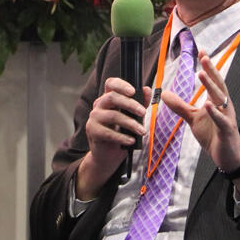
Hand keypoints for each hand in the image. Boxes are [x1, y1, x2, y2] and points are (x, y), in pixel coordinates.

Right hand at [77, 78, 149, 199]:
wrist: (109, 155)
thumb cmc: (123, 133)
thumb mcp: (134, 117)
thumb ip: (141, 103)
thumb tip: (147, 90)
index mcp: (109, 98)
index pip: (111, 84)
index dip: (121, 85)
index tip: (133, 91)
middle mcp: (99, 105)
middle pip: (112, 97)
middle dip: (130, 104)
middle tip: (143, 113)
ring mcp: (94, 118)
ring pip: (113, 115)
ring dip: (130, 123)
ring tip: (142, 131)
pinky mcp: (92, 131)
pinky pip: (108, 132)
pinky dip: (122, 137)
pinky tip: (131, 141)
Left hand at [161, 49, 239, 174]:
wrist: (227, 157)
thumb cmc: (213, 135)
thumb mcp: (193, 119)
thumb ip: (180, 106)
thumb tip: (164, 94)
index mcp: (217, 101)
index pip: (212, 80)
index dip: (207, 67)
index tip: (201, 51)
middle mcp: (224, 105)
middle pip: (218, 84)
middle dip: (211, 71)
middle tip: (204, 57)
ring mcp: (227, 117)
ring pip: (220, 99)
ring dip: (211, 86)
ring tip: (202, 74)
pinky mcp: (227, 130)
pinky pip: (221, 120)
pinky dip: (215, 112)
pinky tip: (209, 105)